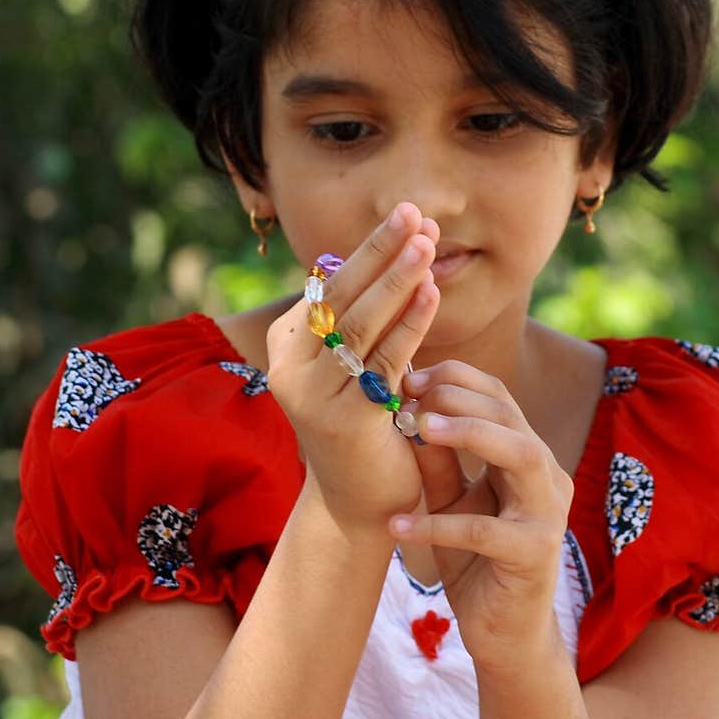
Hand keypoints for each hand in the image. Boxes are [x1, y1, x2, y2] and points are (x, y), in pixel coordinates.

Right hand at [265, 204, 440, 529]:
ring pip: (359, 325)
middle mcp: (289, 368)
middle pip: (340, 296)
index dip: (370, 248)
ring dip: (396, 279)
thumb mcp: (355, 367)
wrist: (361, 507)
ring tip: (426, 242)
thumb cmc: (365, 429)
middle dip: (380, 250)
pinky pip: (383, 362)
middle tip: (413, 211)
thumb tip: (390, 252)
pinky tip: (431, 295)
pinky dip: (409, 326)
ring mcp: (312, 396)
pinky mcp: (343, 421)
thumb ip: (362, 320)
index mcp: (286, 346)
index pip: (330, 284)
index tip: (409, 216)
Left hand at [388, 361, 573, 672]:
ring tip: (418, 429)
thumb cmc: (477, 564)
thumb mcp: (448, 503)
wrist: (505, 636)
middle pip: (512, 415)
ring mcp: (547, 514)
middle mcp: (546, 476)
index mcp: (527, 457)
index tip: (408, 378)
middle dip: (459, 397)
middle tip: (409, 396)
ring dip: (469, 433)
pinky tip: (398, 524)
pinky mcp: (535, 554)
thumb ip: (435, 463)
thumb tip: (404, 411)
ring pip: (521, 455)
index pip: (500, 397)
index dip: (457, 380)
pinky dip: (438, 524)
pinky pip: (486, 530)